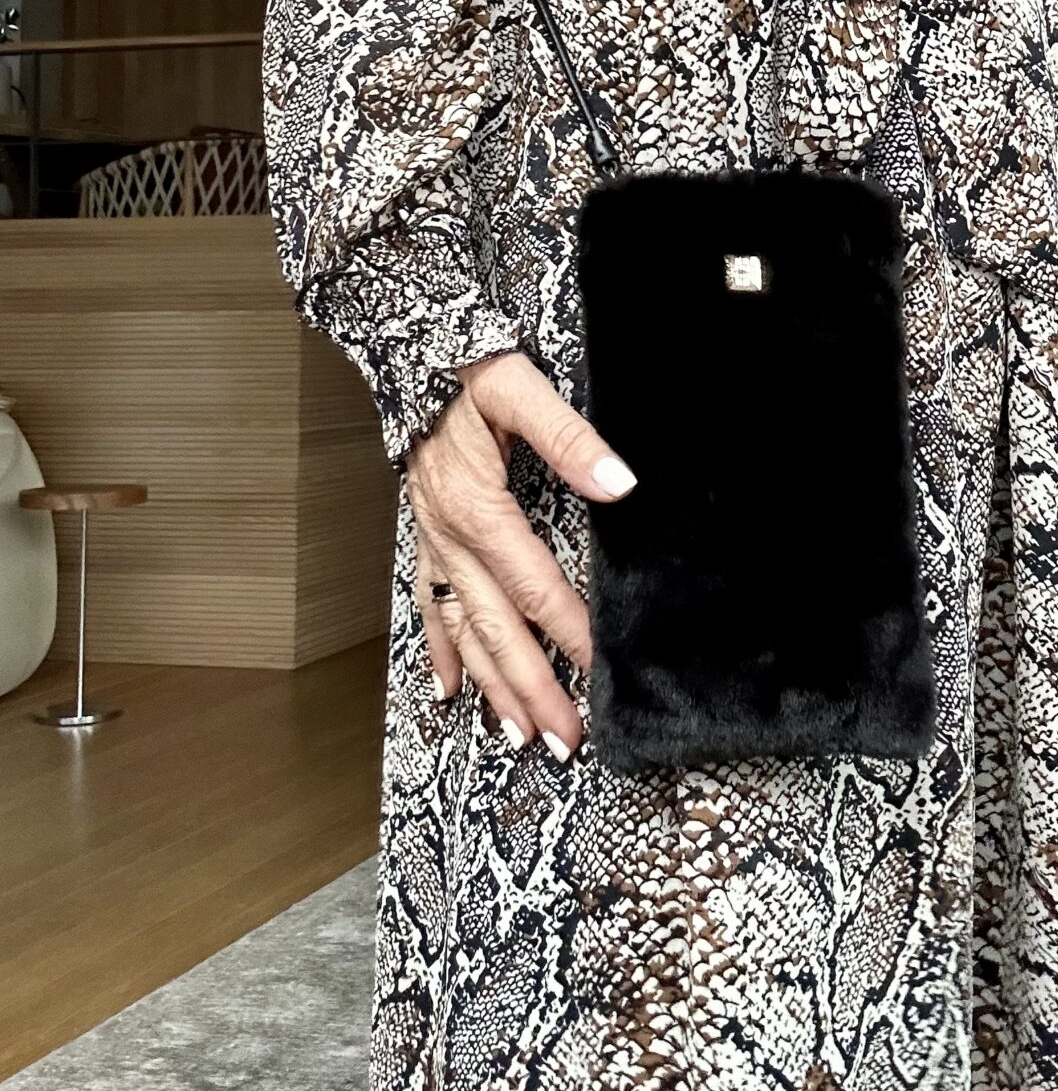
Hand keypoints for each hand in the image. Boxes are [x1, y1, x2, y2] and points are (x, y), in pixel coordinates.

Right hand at [405, 351, 636, 760]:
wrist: (406, 351)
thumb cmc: (465, 370)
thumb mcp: (519, 389)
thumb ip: (570, 437)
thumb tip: (619, 482)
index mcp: (478, 507)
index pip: (534, 584)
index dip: (568, 630)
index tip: (598, 669)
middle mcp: (450, 537)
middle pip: (498, 627)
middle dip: (532, 688)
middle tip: (565, 739)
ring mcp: (433, 543)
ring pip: (465, 629)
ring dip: (494, 685)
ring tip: (520, 733)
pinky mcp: (425, 538)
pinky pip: (431, 606)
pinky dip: (443, 651)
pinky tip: (452, 689)